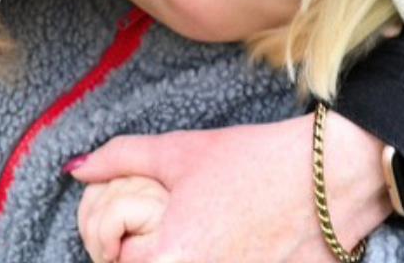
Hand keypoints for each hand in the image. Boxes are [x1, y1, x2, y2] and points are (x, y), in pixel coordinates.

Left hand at [68, 113, 391, 262]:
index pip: (114, 261)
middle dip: (138, 249)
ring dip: (176, 253)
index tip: (121, 217)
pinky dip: (213, 257)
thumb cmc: (250, 162)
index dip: (111, 237)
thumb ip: (119, 158)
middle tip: (158, 219)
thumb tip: (76, 168)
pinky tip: (225, 238)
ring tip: (199, 227)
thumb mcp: (177, 151)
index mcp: (171, 258)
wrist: (327, 178)